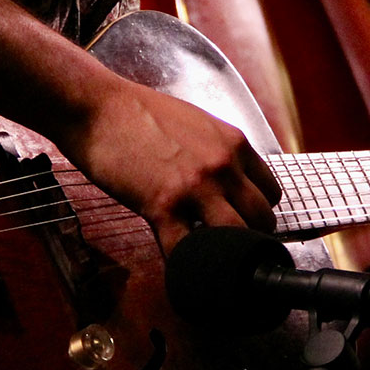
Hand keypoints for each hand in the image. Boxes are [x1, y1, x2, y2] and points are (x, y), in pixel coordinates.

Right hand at [61, 77, 279, 252]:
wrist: (98, 107)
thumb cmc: (139, 113)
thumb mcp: (198, 123)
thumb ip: (220, 152)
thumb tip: (230, 180)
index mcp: (234, 144)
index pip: (271, 192)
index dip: (257, 212)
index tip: (242, 221)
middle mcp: (223, 165)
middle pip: (261, 220)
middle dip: (247, 237)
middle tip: (227, 244)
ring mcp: (196, 187)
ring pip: (236, 238)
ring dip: (223, 252)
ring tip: (208, 256)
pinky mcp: (163, 206)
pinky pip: (186, 250)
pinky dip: (183, 262)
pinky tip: (177, 260)